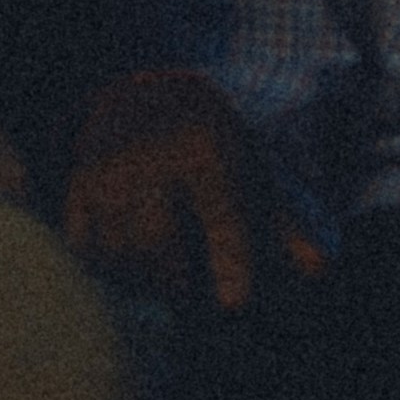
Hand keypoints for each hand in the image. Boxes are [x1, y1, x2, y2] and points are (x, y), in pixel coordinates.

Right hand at [60, 70, 319, 312]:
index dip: (230, 263)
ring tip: (160, 282)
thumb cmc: (210, 145)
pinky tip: (127, 268)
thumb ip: (282, 225)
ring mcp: (109, 174)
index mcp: (207, 155)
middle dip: (175, 283)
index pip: (222, 218)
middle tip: (189, 301)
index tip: (234, 305)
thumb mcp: (250, 172)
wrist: (146, 94)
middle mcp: (152, 161)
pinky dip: (106, 266)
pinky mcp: (79, 185)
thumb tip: (320, 270)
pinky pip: (84, 243)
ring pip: (118, 248)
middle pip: (157, 241)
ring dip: (142, 279)